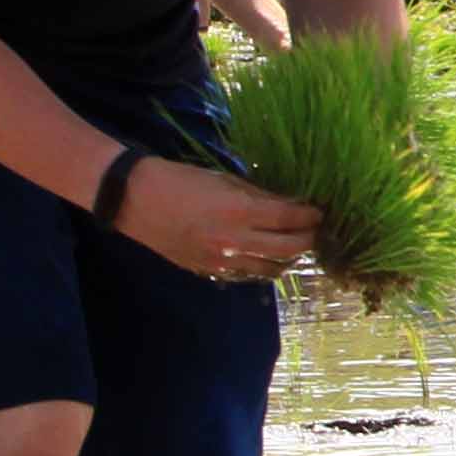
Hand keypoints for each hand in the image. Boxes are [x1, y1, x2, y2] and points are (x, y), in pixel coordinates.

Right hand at [114, 155, 319, 283]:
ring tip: (295, 246)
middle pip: (289, 249)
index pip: (290, 219)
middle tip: (316, 231)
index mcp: (239, 212)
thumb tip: (288, 203)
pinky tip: (268, 257)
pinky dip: (264, 267)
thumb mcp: (223, 180)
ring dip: (289, 259)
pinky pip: (248, 276)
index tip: (320, 212)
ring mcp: (222, 261)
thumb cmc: (179, 181)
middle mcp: (234, 241)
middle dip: (309, 240)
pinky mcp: (210, 271)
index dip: (310, 216)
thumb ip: (258, 195)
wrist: (135, 201)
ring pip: (272, 269)